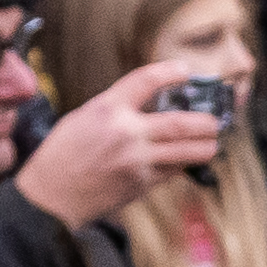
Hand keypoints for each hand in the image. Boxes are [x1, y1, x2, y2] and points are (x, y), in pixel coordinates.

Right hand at [13, 58, 238, 227]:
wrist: (52, 195)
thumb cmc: (62, 154)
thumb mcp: (82, 118)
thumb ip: (115, 110)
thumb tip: (146, 105)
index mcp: (107, 109)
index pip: (145, 81)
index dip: (170, 72)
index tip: (186, 70)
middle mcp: (125, 133)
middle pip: (179, 123)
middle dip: (205, 122)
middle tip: (214, 121)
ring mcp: (136, 160)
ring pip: (185, 151)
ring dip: (205, 147)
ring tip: (212, 143)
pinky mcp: (141, 183)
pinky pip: (172, 172)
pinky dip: (184, 164)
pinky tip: (187, 160)